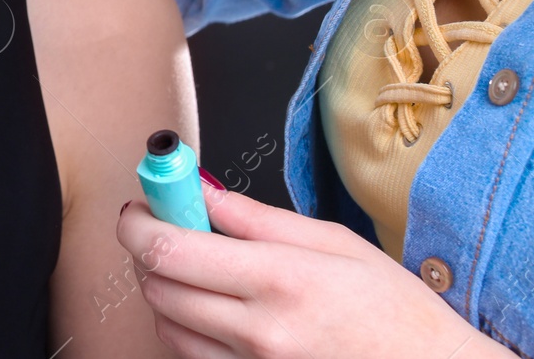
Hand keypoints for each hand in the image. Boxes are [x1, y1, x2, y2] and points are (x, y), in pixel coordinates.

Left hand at [113, 185, 513, 358]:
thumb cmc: (395, 312)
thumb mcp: (334, 243)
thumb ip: (256, 218)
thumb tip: (201, 191)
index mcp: (280, 280)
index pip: (169, 249)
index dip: (138, 222)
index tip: (141, 204)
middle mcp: (260, 331)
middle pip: (157, 286)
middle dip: (147, 250)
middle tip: (164, 227)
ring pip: (166, 324)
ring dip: (163, 289)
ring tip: (194, 268)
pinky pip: (191, 356)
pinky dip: (185, 327)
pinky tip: (212, 308)